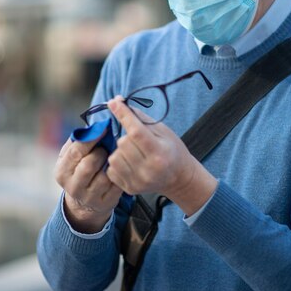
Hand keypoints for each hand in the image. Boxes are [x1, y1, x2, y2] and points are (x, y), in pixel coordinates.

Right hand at [55, 134, 122, 232]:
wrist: (83, 202)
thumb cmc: (78, 170)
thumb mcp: (71, 157)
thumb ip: (79, 141)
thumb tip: (96, 125)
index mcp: (62, 171)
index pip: (76, 151)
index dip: (92, 138)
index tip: (104, 128)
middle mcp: (73, 186)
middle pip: (89, 164)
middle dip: (101, 153)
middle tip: (106, 148)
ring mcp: (89, 197)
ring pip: (104, 177)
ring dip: (111, 165)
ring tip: (113, 159)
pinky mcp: (104, 204)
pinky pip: (116, 186)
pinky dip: (120, 175)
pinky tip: (120, 170)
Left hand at [106, 96, 216, 215]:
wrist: (178, 179)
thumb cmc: (172, 150)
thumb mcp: (163, 131)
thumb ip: (140, 117)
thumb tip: (118, 101)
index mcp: (159, 153)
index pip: (136, 131)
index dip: (123, 115)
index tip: (113, 102)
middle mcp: (149, 170)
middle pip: (123, 143)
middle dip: (127, 137)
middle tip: (137, 140)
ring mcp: (138, 181)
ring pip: (114, 156)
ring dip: (121, 150)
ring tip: (134, 152)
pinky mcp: (130, 189)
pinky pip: (111, 170)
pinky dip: (117, 163)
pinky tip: (130, 163)